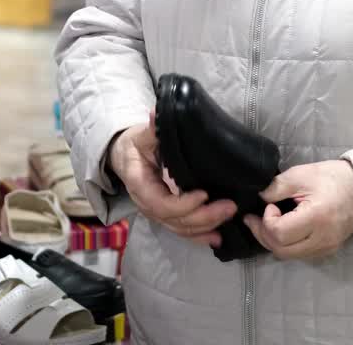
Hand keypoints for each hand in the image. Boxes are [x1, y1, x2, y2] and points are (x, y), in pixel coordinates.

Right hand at [109, 116, 236, 247]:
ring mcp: (156, 212)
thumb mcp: (142, 135)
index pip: (160, 203)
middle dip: (203, 217)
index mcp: (140, 184)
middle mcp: (147, 203)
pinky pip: (181, 230)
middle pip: (174, 220)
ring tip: (227, 220)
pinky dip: (199, 235)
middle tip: (228, 207)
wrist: (124, 157)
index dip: (182, 204)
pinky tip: (217, 237)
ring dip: (205, 227)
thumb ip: (152, 128)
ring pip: (179, 228)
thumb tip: (156, 114)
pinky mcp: (166, 216)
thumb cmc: (135, 145)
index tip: (204, 194)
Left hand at [243, 160, 352, 260]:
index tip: (270, 205)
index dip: (267, 221)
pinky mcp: (327, 250)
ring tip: (267, 224)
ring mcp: (326, 248)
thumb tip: (258, 198)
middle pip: (280, 250)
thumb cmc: (332, 178)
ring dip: (273, 242)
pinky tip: (283, 229)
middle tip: (256, 218)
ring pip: (288, 256)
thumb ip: (275, 187)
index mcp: (317, 218)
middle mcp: (322, 239)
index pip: (279, 233)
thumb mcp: (300, 174)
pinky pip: (299, 254)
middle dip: (263, 234)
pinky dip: (286, 245)